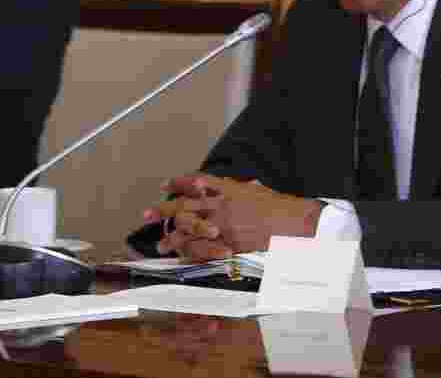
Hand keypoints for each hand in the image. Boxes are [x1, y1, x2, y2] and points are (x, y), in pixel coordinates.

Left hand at [143, 174, 323, 259]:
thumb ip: (245, 189)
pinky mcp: (229, 244)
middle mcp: (221, 205)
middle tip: (147, 214)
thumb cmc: (280, 206)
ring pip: (190, 231)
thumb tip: (246, 184)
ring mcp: (223, 225)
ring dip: (174, 238)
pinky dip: (193, 254)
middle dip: (164, 211)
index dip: (178, 183)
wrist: (293, 222)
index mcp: (228, 188)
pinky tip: (182, 258)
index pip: (196, 182)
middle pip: (185, 206)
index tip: (165, 184)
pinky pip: (206, 250)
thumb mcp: (259, 191)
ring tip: (161, 244)